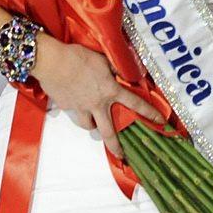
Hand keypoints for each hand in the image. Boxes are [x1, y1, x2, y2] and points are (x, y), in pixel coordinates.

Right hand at [31, 35, 165, 160]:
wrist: (52, 62)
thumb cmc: (78, 56)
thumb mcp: (102, 59)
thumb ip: (112, 69)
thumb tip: (119, 72)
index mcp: (110, 91)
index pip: (135, 104)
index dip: (149, 113)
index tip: (159, 122)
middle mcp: (98, 104)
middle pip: (109, 132)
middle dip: (116, 146)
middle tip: (121, 155)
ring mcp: (81, 107)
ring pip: (89, 126)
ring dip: (93, 126)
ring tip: (93, 122)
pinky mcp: (67, 106)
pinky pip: (73, 113)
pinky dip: (76, 110)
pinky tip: (73, 101)